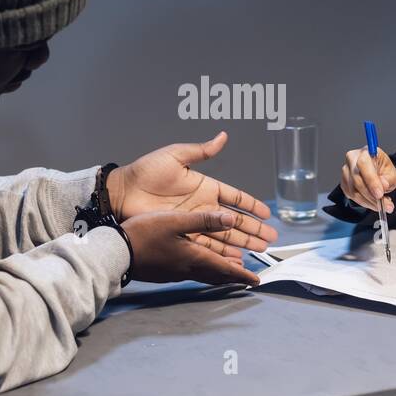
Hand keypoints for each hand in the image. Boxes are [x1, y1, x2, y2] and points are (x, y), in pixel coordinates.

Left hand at [107, 131, 278, 255]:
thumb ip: (202, 150)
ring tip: (260, 250)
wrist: (123, 191)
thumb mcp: (176, 155)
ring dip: (243, 243)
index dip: (251, 205)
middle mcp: (203, 206)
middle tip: (271, 238)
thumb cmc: (146, 171)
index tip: (266, 212)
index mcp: (206, 186)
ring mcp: (194, 222)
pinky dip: (222, 253)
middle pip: (235, 220)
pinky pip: (207, 246)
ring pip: (225, 235)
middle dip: (254, 229)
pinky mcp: (183, 234)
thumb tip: (223, 136)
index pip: (235, 197)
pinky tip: (235, 258)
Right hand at [123, 210, 261, 285]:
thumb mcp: (176, 221)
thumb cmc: (144, 235)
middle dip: (234, 277)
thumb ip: (204, 220)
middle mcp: (188, 269)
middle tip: (247, 279)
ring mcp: (176, 272)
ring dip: (220, 275)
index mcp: (195, 257)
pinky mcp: (166, 272)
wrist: (117, 253)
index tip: (256, 281)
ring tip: (229, 273)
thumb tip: (231, 218)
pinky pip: (192, 274)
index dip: (242, 275)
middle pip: (217, 275)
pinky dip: (204, 272)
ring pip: (205, 275)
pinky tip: (200, 266)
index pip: (225, 269)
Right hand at [340, 145, 395, 212]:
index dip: (371, 181)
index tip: (380, 194)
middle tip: (385, 205)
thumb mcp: (391, 173)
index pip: (364, 164)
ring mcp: (346, 172)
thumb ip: (388, 179)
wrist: (376, 172)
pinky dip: (364, 203)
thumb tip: (383, 185)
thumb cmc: (382, 170)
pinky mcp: (344, 183)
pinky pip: (352, 196)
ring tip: (382, 205)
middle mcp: (352, 160)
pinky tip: (373, 202)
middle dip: (371, 196)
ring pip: (354, 191)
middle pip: (357, 180)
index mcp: (365, 152)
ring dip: (369, 202)